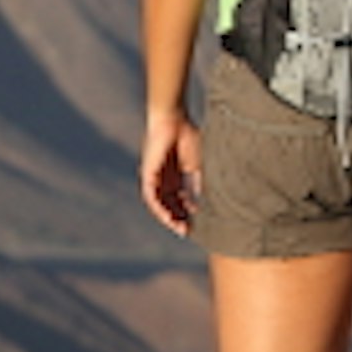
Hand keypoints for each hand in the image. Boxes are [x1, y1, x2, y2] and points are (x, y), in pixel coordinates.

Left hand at [140, 107, 202, 236]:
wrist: (174, 121)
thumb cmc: (189, 138)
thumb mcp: (198, 166)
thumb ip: (199, 183)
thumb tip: (204, 202)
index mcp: (177, 177)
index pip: (181, 201)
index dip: (188, 213)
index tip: (197, 225)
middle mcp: (164, 180)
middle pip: (169, 205)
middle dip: (178, 219)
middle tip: (187, 231)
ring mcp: (155, 178)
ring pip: (158, 204)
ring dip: (168, 217)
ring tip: (178, 228)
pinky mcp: (147, 175)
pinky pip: (150, 197)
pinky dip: (158, 208)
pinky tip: (167, 217)